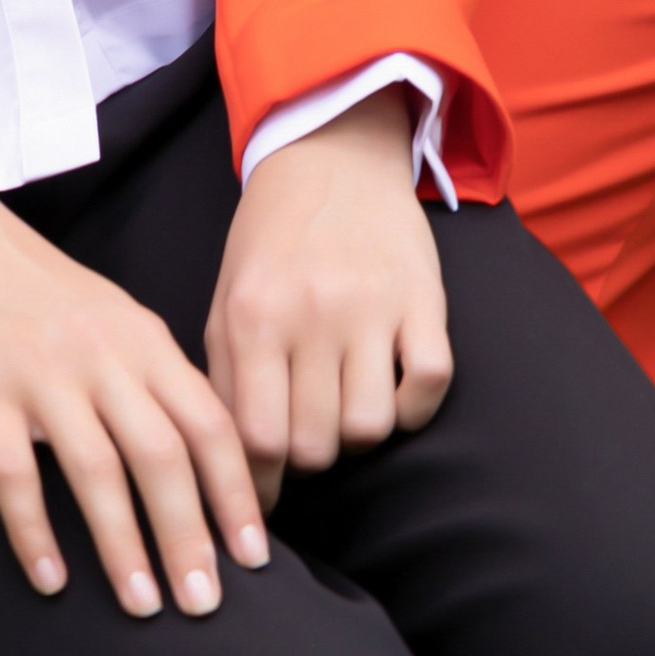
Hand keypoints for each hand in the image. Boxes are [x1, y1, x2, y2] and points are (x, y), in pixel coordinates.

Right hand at [0, 165, 267, 615]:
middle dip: (189, 536)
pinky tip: (50, 579)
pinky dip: (34, 531)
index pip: (208, 422)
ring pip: (97, 470)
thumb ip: (151, 375)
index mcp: (141, 338)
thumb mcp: (108, 316)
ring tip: (143, 607)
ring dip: (124, 546)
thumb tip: (199, 453)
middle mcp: (101, 355)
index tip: (254, 558)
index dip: (236, 494)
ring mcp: (41, 373)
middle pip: (162, 454)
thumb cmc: (30, 283)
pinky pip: (15, 473)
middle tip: (204, 604)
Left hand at [204, 94, 452, 502]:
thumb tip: (232, 470)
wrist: (331, 156)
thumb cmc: (271, 242)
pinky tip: (389, 385)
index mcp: (254, 313)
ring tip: (342, 400)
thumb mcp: (228, 300)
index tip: (261, 499)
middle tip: (304, 429)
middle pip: (315, 445)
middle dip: (307, 454)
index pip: (257, 438)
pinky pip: (428, 387)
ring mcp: (373, 304)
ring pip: (370, 428)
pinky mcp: (424, 299)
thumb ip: (226, 380)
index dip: (260, 484)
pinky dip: (411, 405)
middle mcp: (312, 311)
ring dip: (355, 431)